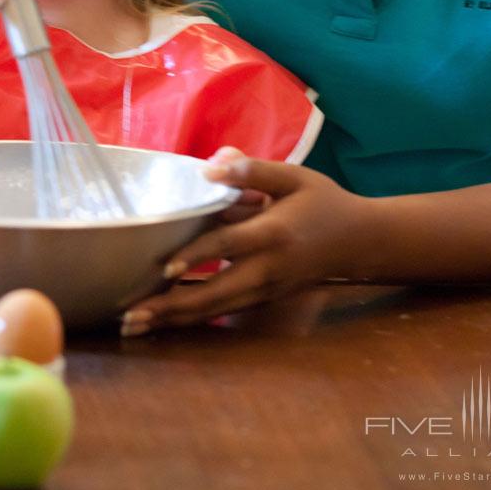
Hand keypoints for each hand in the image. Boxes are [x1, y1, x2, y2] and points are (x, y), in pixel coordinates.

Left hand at [120, 148, 361, 334]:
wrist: (360, 242)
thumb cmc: (323, 203)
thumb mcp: (293, 177)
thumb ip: (252, 171)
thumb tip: (209, 165)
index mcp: (273, 233)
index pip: (228, 245)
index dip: (196, 256)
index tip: (163, 267)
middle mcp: (267, 269)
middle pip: (215, 293)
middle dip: (172, 306)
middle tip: (130, 314)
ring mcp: (266, 290)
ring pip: (215, 310)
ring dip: (174, 319)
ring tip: (134, 325)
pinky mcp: (264, 300)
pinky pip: (223, 312)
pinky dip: (192, 318)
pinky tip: (164, 321)